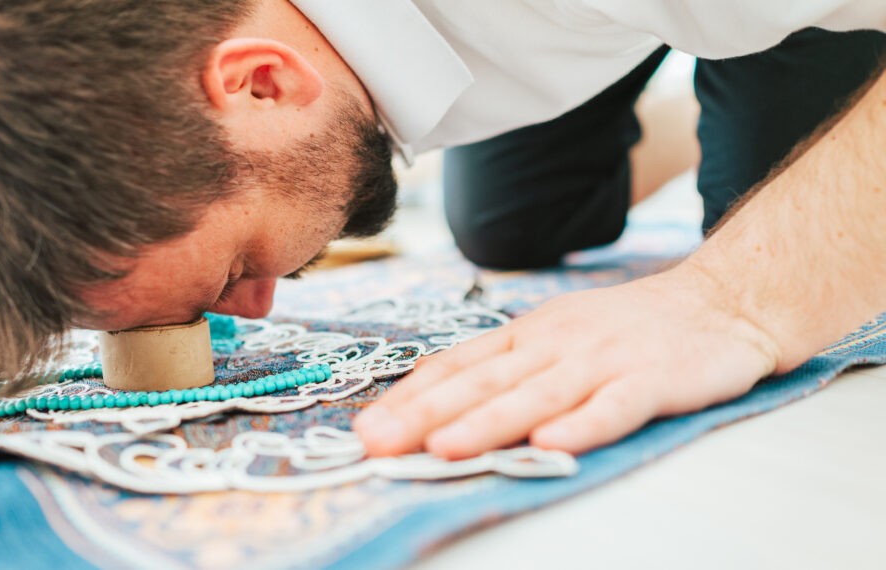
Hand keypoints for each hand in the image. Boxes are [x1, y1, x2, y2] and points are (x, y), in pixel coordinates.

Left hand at [353, 265, 780, 457]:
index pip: (458, 365)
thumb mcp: (556, 335)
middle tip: (377, 442)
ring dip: (487, 422)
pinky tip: (552, 442)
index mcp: (529, 335)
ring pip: (537, 394)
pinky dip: (583, 424)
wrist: (718, 302)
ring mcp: (604, 360)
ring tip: (442, 447)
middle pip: (483, 383)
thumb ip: (505, 367)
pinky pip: (615, 406)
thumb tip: (438, 399)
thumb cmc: (626, 328)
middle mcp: (556, 343)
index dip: (411, 397)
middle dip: (425, 414)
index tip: (367, 425)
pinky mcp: (653, 379)